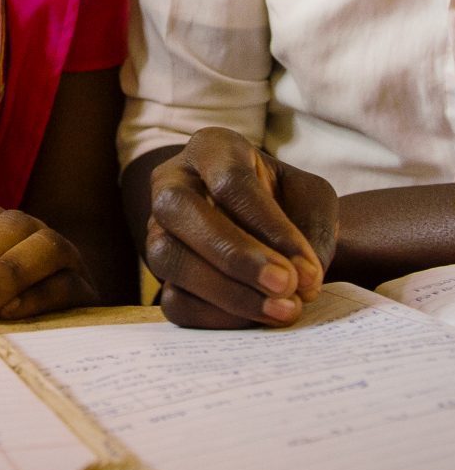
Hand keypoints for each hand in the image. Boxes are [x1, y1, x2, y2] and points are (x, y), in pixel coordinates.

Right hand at [143, 127, 335, 328]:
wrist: (272, 227)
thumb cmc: (289, 203)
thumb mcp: (312, 199)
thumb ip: (313, 231)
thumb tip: (300, 280)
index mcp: (211, 149)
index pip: (229, 182)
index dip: (270, 228)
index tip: (310, 268)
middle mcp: (172, 182)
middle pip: (179, 210)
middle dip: (235, 255)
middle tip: (286, 286)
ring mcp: (157, 227)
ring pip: (166, 256)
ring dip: (227, 292)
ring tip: (282, 310)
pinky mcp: (158, 273)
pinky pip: (171, 300)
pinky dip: (217, 318)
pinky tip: (257, 320)